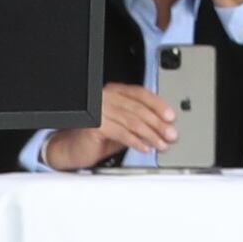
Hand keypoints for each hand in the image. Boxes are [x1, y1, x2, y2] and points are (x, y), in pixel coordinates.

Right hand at [41, 83, 178, 170]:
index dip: (158, 105)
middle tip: (171, 134)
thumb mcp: (123, 126)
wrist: (71, 148)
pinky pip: (121, 133)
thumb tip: (164, 127)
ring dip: (150, 134)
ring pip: (132, 121)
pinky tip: (145, 148)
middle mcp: (106, 98)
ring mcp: (100, 110)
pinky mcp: (95, 125)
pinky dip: (136, 141)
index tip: (171, 117)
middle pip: (139, 108)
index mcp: (115, 92)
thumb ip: (139, 122)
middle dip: (158, 123)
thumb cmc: (97, 137)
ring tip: (161, 144)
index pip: (141, 94)